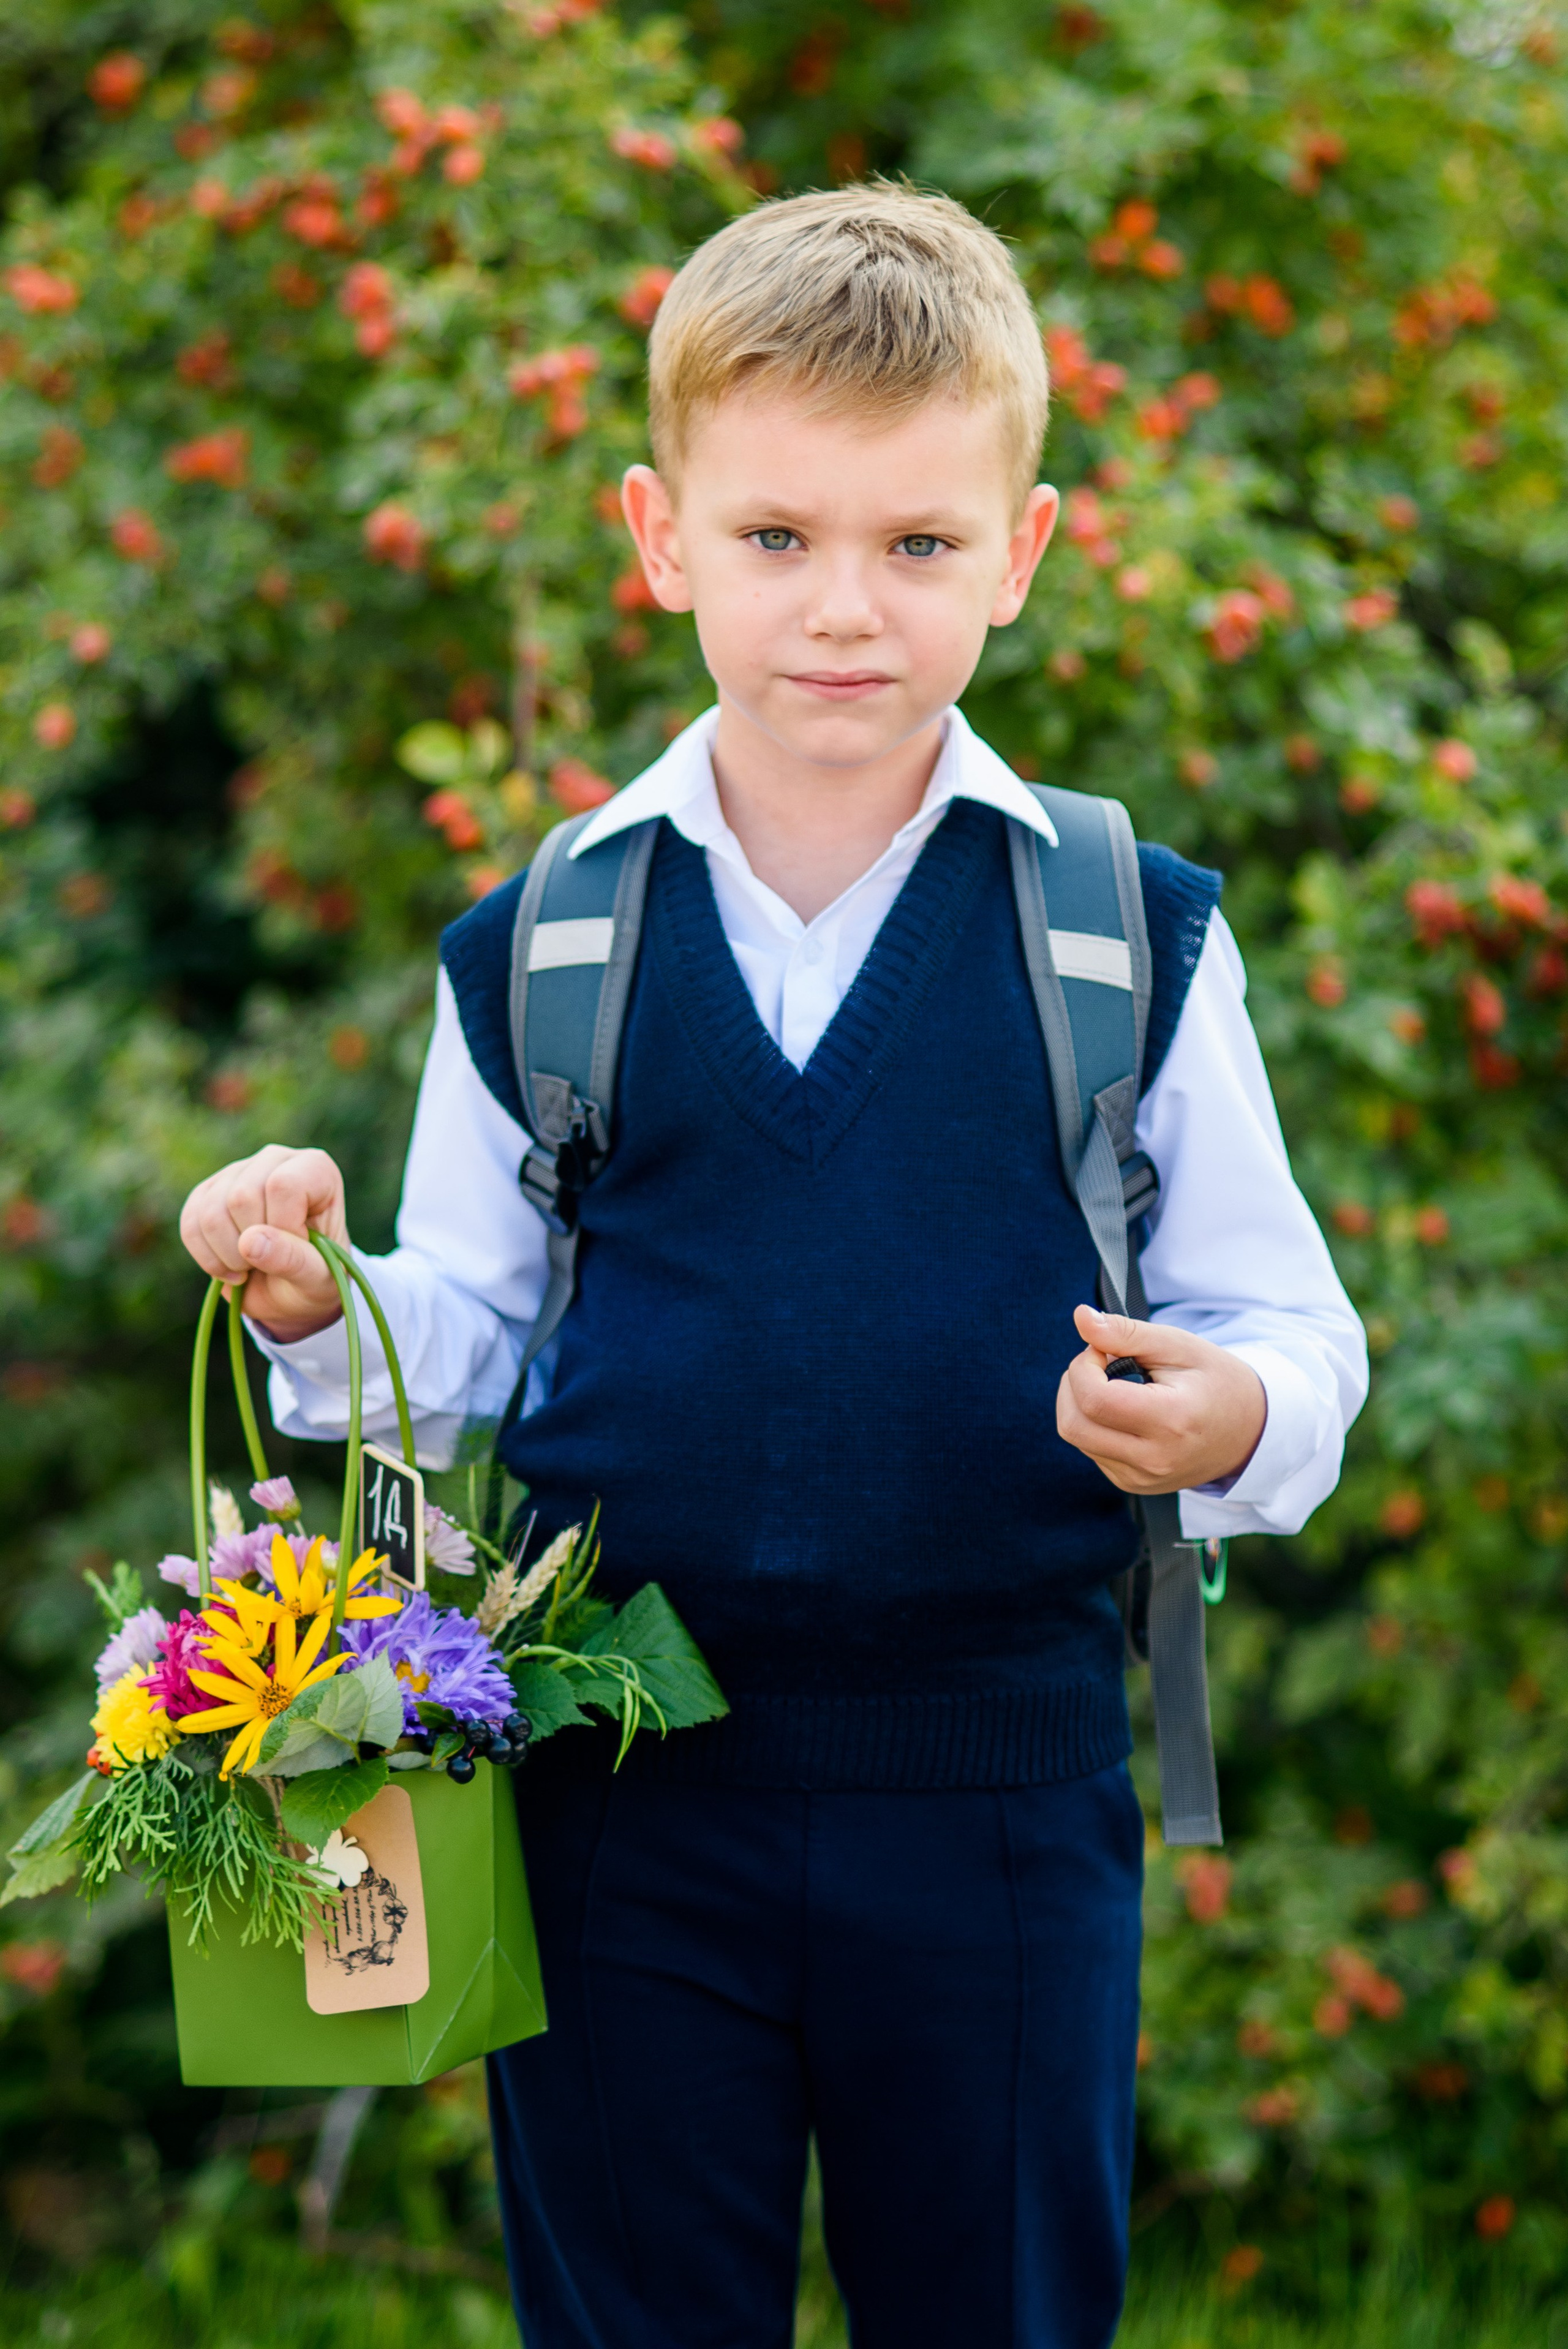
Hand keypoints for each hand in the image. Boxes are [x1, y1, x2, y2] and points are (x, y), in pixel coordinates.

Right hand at [179, 1145, 348, 1343]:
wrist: (290, 1289)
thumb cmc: (314, 1278)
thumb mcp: (317, 1277)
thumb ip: (293, 1259)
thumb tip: (249, 1242)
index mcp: (316, 1168)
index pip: (283, 1185)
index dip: (283, 1228)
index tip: (297, 1252)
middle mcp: (275, 1160)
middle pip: (242, 1197)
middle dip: (253, 1246)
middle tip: (272, 1264)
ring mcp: (237, 1172)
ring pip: (211, 1211)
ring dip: (228, 1256)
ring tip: (252, 1267)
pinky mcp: (206, 1193)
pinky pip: (190, 1224)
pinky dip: (207, 1258)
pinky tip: (230, 1268)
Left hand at [1056, 1305, 1266, 1495]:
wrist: (1249, 1431)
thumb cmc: (1216, 1381)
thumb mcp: (1178, 1345)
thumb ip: (1126, 1332)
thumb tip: (1081, 1317)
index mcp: (1171, 1421)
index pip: (1094, 1399)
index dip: (1083, 1366)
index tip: (1102, 1348)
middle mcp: (1154, 1459)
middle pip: (1073, 1424)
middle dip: (1072, 1383)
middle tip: (1100, 1362)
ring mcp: (1141, 1478)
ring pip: (1076, 1437)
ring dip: (1080, 1402)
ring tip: (1114, 1383)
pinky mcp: (1132, 1485)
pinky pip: (1090, 1450)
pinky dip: (1093, 1423)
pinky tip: (1122, 1408)